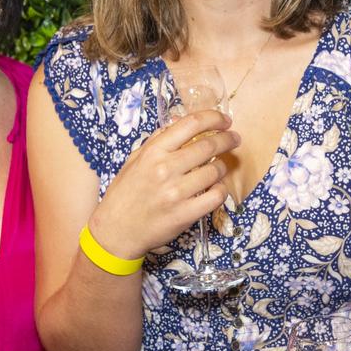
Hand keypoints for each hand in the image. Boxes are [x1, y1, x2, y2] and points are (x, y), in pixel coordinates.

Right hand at [90, 108, 238, 258]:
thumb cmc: (124, 194)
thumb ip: (157, 140)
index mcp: (154, 152)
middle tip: (234, 139)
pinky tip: (216, 188)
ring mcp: (176, 192)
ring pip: (216, 171)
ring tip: (220, 167)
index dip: (214, 118)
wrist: (116, 231)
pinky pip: (216, 196)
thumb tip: (179, 121)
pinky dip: (221, 190)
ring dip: (223, 166)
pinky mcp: (185, 214)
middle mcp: (166, 169)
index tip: (224, 121)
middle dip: (228, 139)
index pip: (191, 124)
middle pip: (209, 145)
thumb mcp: (134, 160)